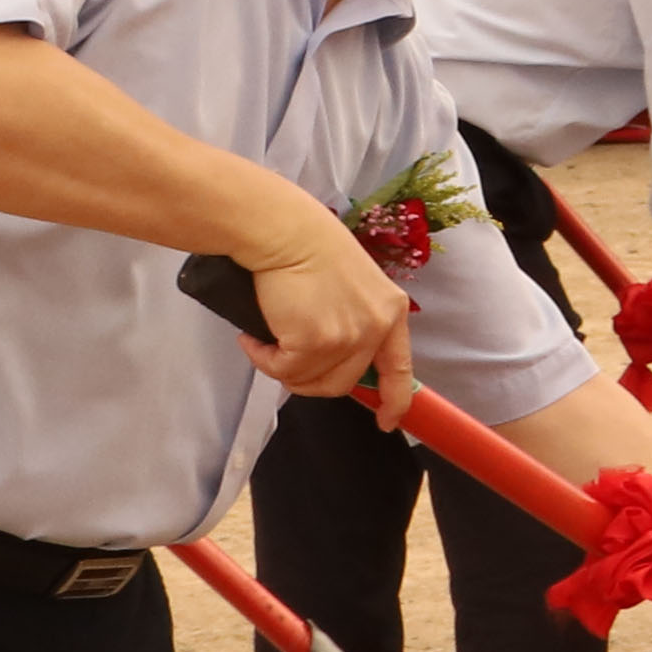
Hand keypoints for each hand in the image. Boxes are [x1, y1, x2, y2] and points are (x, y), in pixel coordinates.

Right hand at [241, 212, 416, 416]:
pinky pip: (283, 371)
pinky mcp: (315, 342)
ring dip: (282, 369)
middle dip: (309, 380)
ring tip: (263, 342)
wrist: (284, 231)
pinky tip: (252, 338)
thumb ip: (354, 320)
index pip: (399, 369)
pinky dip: (262, 359)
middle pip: (344, 382)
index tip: (386, 420)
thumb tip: (331, 358)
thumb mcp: (351, 286)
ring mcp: (348, 337)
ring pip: (311, 381)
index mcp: (391, 311)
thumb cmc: (307, 247)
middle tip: (282, 360)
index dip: (394, 400)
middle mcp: (376, 326)